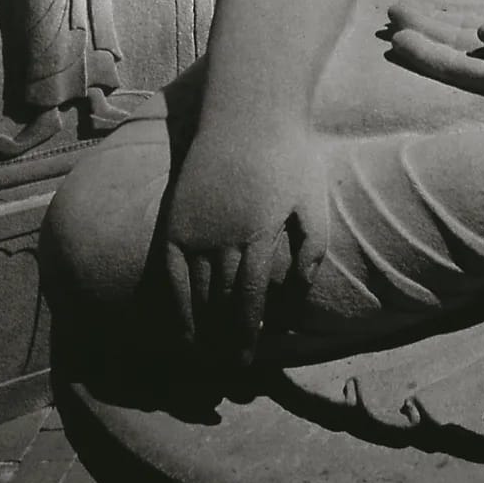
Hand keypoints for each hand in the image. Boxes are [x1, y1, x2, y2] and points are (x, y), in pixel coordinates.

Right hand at [162, 122, 321, 366]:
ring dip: (204, 330)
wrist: (249, 111)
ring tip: (212, 359)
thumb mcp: (312, 199)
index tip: (251, 360)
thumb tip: (299, 295)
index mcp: (257, 233)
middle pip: (222, 304)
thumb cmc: (289, 155)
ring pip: (196, 293)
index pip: (250, 300)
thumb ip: (311, 248)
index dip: (249, 334)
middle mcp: (221, 236)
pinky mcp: (175, 220)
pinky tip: (181, 331)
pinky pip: (170, 274)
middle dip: (227, 340)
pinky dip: (174, 306)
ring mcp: (194, 228)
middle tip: (233, 371)